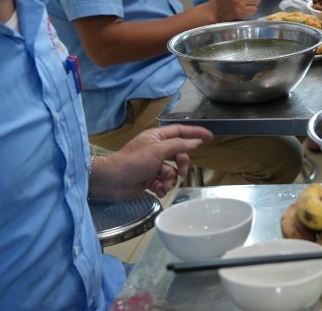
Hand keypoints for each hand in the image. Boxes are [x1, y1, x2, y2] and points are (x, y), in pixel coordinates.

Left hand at [90, 125, 212, 199]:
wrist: (111, 181)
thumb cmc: (133, 162)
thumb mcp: (158, 151)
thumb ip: (178, 145)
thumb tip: (195, 142)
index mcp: (157, 137)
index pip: (180, 131)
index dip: (195, 133)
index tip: (209, 137)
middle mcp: (156, 149)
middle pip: (179, 154)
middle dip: (181, 164)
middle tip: (182, 173)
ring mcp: (153, 164)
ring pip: (172, 170)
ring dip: (171, 179)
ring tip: (165, 186)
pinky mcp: (149, 178)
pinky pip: (164, 181)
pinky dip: (163, 187)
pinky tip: (159, 190)